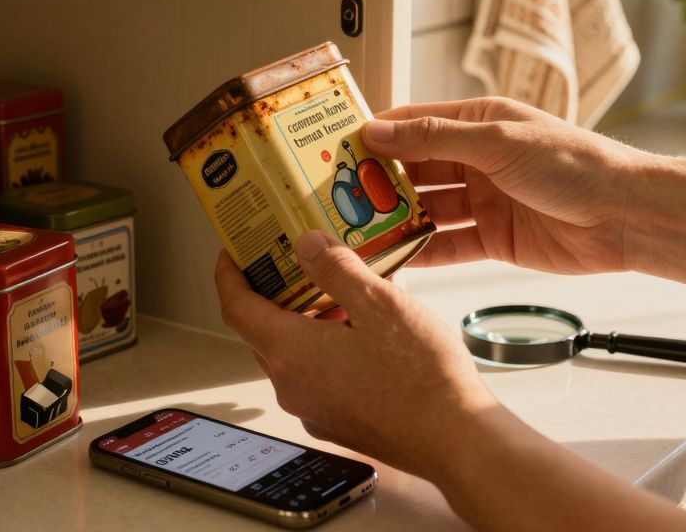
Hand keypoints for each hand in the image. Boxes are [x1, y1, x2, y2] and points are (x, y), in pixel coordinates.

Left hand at [214, 232, 496, 477]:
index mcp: (292, 353)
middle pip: (261, 330)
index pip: (236, 307)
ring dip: (301, 319)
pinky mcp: (337, 422)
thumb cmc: (422, 377)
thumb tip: (305, 244)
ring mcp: (314, 409)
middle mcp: (292, 386)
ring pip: (291, 354)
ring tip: (336, 289)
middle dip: (270, 292)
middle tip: (290, 258)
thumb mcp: (380, 304)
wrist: (456, 440)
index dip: (229, 274)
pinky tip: (358, 330)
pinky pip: (314, 375)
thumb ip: (336, 269)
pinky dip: (321, 347)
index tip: (233, 251)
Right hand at [363, 97, 647, 274]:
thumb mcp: (497, 142)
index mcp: (480, 124)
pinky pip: (449, 245)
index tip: (336, 149)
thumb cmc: (575, 164)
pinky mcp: (496, 239)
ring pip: (428, 210)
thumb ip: (434, 140)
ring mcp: (486, 201)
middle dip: (380, 183)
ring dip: (397, 220)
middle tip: (338, 197)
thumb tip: (379, 133)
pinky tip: (395, 258)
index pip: (414, 125)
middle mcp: (479, 160)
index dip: (376, 136)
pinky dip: (423, 251)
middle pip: (416, 171)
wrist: (626, 216)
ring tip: (359, 231)